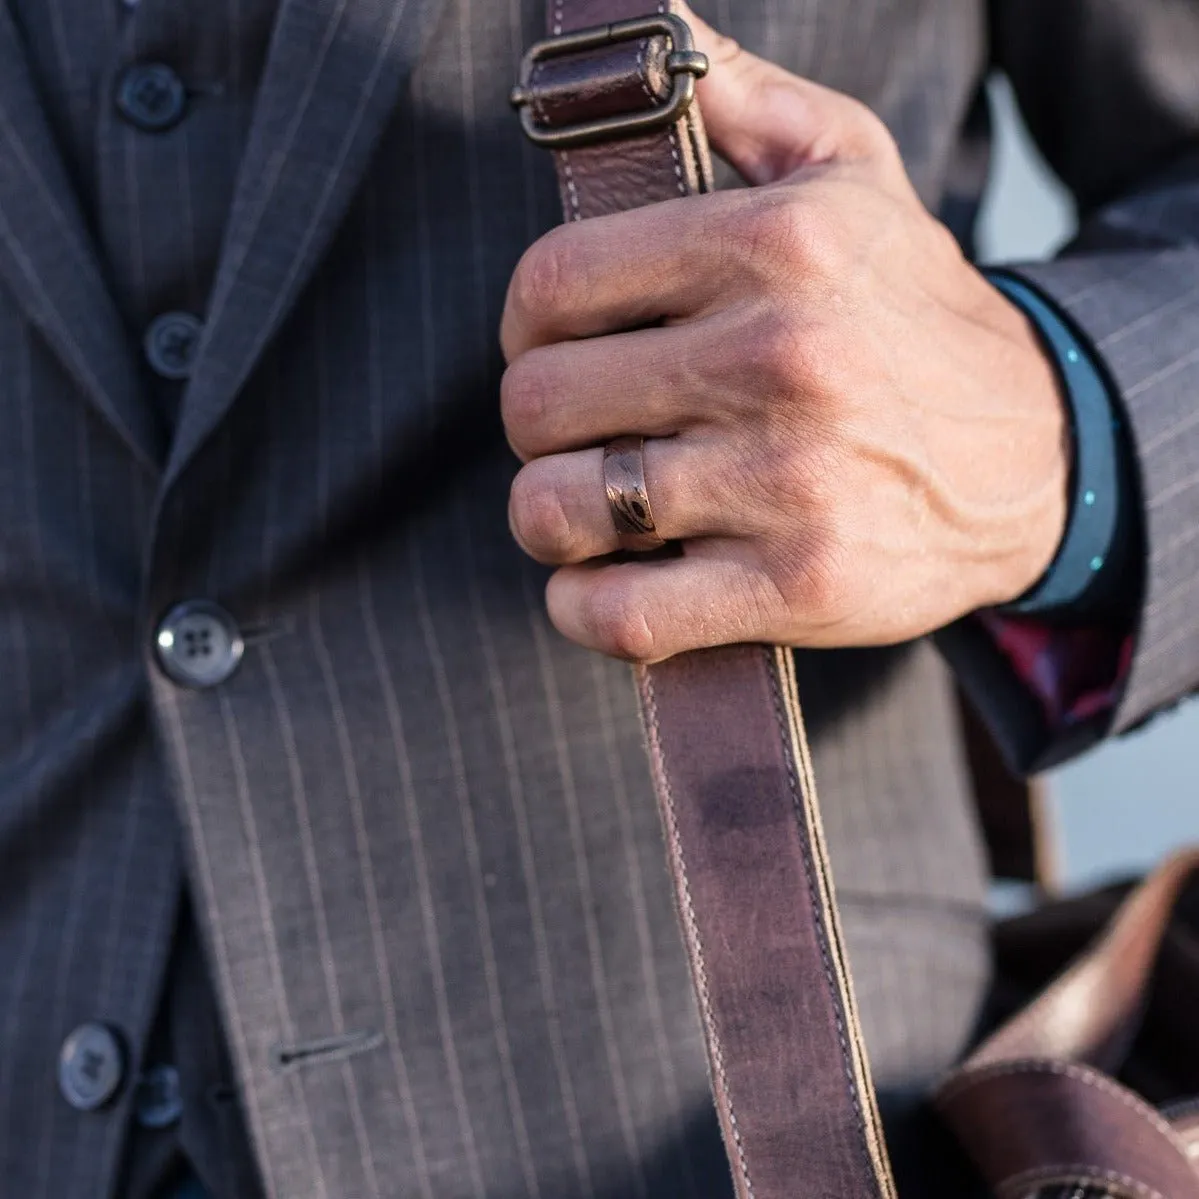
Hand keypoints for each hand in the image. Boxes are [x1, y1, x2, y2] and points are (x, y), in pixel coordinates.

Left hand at [499, 9, 1069, 662]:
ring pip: (561, 510)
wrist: (1034, 458)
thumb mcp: (851, 174)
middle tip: (582, 434)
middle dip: (539, 427)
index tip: (553, 350)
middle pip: (538, 404)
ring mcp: (790, 480)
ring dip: (552, 518)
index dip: (525, 326)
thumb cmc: (909, 315)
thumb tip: (660, 35)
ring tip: (594, 508)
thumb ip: (743, 100)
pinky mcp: (799, 584)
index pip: (552, 283)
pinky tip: (610, 583)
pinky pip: (623, 616)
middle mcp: (782, 358)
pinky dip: (585, 610)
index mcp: (777, 245)